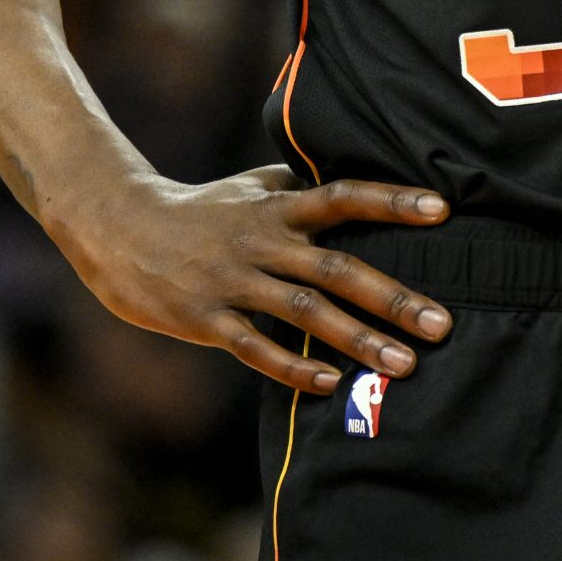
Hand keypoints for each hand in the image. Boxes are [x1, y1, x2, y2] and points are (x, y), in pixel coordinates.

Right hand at [51, 164, 454, 394]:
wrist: (118, 229)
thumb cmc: (200, 208)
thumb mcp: (251, 185)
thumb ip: (300, 184)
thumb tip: (352, 177)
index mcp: (276, 206)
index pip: (343, 196)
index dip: (391, 201)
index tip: (442, 210)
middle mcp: (262, 241)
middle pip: (336, 267)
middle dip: (392, 297)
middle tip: (442, 324)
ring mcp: (233, 280)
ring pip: (304, 312)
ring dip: (358, 340)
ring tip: (404, 364)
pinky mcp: (206, 318)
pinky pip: (255, 348)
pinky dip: (294, 368)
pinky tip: (333, 385)